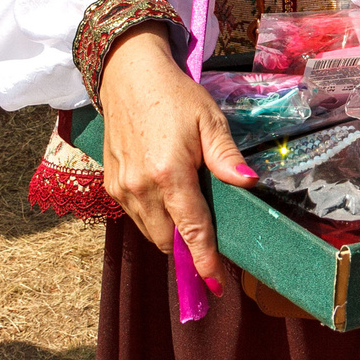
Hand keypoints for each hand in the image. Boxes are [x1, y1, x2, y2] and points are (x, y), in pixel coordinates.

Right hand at [99, 28, 254, 286]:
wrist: (128, 76)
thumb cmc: (174, 96)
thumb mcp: (209, 120)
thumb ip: (226, 157)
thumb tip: (248, 182)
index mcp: (169, 174)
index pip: (191, 228)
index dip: (204, 258)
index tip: (214, 283)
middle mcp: (141, 187)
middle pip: (167, 239)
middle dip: (187, 246)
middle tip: (209, 239)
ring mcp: (121, 187)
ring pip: (149, 230)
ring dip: (169, 232)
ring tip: (189, 214)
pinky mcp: (111, 184)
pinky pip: (135, 215)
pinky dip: (152, 217)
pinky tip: (166, 197)